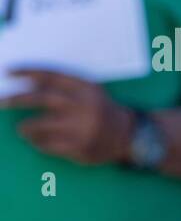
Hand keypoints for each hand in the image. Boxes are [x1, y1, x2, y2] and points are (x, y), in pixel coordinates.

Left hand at [0, 69, 134, 164]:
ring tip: (22, 128)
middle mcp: (84, 107)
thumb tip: (28, 83)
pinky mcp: (80, 148)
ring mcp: (82, 129)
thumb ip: (64, 86)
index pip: (52, 76)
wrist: (129, 135)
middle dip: (17, 99)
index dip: (28, 72)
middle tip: (0, 102)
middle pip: (42, 99)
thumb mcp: (89, 91)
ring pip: (41, 125)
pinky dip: (38, 143)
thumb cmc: (101, 109)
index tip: (8, 72)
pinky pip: (49, 146)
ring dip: (26, 127)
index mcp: (86, 89)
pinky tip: (36, 141)